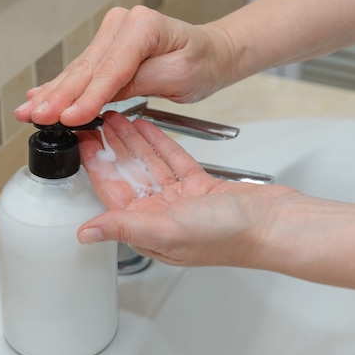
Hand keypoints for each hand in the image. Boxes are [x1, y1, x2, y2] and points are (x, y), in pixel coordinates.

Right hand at [15, 6, 235, 126]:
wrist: (210, 55)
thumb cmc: (201, 63)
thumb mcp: (177, 76)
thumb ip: (138, 83)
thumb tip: (100, 97)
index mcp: (143, 26)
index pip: (110, 69)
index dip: (88, 97)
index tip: (69, 118)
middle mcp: (123, 25)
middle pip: (87, 69)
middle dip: (60, 97)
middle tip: (36, 117)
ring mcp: (113, 35)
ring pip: (80, 71)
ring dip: (54, 94)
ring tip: (29, 111)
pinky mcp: (109, 49)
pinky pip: (84, 72)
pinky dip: (62, 87)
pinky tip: (40, 95)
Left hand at [76, 112, 300, 266]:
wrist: (273, 223)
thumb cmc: (228, 236)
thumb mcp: (169, 230)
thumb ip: (125, 227)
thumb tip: (85, 233)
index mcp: (149, 230)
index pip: (112, 193)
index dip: (95, 166)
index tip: (82, 142)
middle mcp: (161, 215)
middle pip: (128, 175)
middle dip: (111, 148)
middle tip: (94, 121)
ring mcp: (181, 199)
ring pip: (149, 164)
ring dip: (132, 141)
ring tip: (114, 117)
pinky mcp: (200, 185)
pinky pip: (173, 160)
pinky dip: (159, 142)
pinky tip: (145, 126)